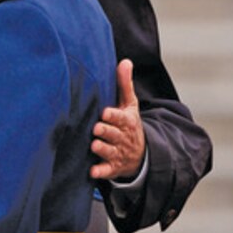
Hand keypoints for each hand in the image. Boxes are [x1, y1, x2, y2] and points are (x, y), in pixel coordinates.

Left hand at [90, 58, 145, 180]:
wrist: (140, 153)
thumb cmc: (128, 124)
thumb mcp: (129, 104)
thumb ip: (125, 84)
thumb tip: (125, 61)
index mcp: (125, 121)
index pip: (120, 118)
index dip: (113, 116)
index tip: (105, 112)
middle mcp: (121, 137)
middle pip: (114, 134)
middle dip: (106, 132)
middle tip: (97, 128)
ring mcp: (118, 153)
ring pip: (110, 151)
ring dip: (102, 149)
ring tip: (94, 145)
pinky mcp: (113, 167)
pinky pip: (107, 170)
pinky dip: (101, 172)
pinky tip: (92, 172)